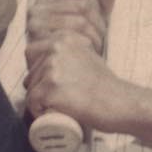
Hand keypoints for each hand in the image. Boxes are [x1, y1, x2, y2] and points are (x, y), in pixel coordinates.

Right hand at [25, 0, 114, 56]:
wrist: (64, 78)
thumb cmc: (79, 46)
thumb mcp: (92, 22)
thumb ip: (102, 3)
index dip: (98, 7)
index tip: (100, 26)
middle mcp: (37, 9)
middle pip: (83, 6)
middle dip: (98, 25)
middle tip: (100, 42)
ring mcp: (34, 25)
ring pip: (80, 21)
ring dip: (94, 37)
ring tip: (94, 49)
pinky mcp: (37, 43)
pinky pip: (72, 38)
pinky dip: (85, 46)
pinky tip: (86, 54)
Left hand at [25, 20, 133, 135]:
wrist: (121, 103)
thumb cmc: (106, 86)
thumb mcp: (86, 56)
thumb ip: (68, 53)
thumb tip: (46, 61)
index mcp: (64, 37)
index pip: (32, 52)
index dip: (39, 72)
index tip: (56, 84)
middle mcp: (56, 47)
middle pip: (30, 73)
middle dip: (39, 88)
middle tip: (62, 98)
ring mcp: (52, 67)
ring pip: (30, 88)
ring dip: (41, 101)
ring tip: (63, 106)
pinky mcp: (50, 87)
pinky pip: (32, 103)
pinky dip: (40, 112)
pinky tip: (56, 113)